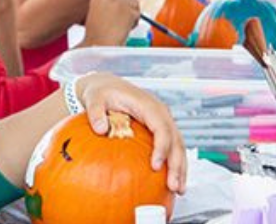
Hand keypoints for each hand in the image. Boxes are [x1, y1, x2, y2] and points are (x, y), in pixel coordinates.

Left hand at [74, 72, 188, 192]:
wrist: (107, 86)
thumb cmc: (102, 92)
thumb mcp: (95, 99)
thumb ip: (96, 112)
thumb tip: (100, 128)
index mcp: (149, 105)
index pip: (162, 127)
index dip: (162, 147)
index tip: (156, 166)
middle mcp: (161, 113)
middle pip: (175, 140)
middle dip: (177, 164)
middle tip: (173, 186)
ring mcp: (163, 122)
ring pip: (178, 146)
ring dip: (180, 168)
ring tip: (179, 190)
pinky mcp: (160, 130)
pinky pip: (172, 148)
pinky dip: (174, 165)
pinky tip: (171, 182)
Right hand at [81, 0, 140, 46]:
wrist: (99, 45)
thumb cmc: (96, 38)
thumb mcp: (98, 18)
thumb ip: (109, 8)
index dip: (118, 0)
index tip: (121, 8)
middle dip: (128, 4)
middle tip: (129, 17)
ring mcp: (120, 1)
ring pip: (133, 3)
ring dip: (131, 14)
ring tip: (122, 28)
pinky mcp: (129, 8)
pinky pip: (137, 13)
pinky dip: (134, 22)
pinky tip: (126, 30)